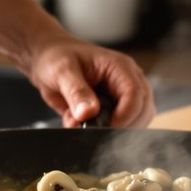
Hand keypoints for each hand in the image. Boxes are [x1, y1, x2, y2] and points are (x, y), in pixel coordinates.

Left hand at [24, 37, 155, 127]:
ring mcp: (121, 97)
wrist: (48, 60)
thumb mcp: (62, 71)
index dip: (125, 116)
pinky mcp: (112, 110)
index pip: (136, 94)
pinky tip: (78, 123)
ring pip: (134, 122)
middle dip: (122, 127)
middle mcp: (126, 82)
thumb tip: (88, 113)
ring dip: (110, 131)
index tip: (106, 129)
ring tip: (81, 124)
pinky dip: (98, 132)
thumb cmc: (57, 57)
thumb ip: (76, 92)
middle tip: (95, 133)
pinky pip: (116, 128)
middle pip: (143, 111)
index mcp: (120, 67)